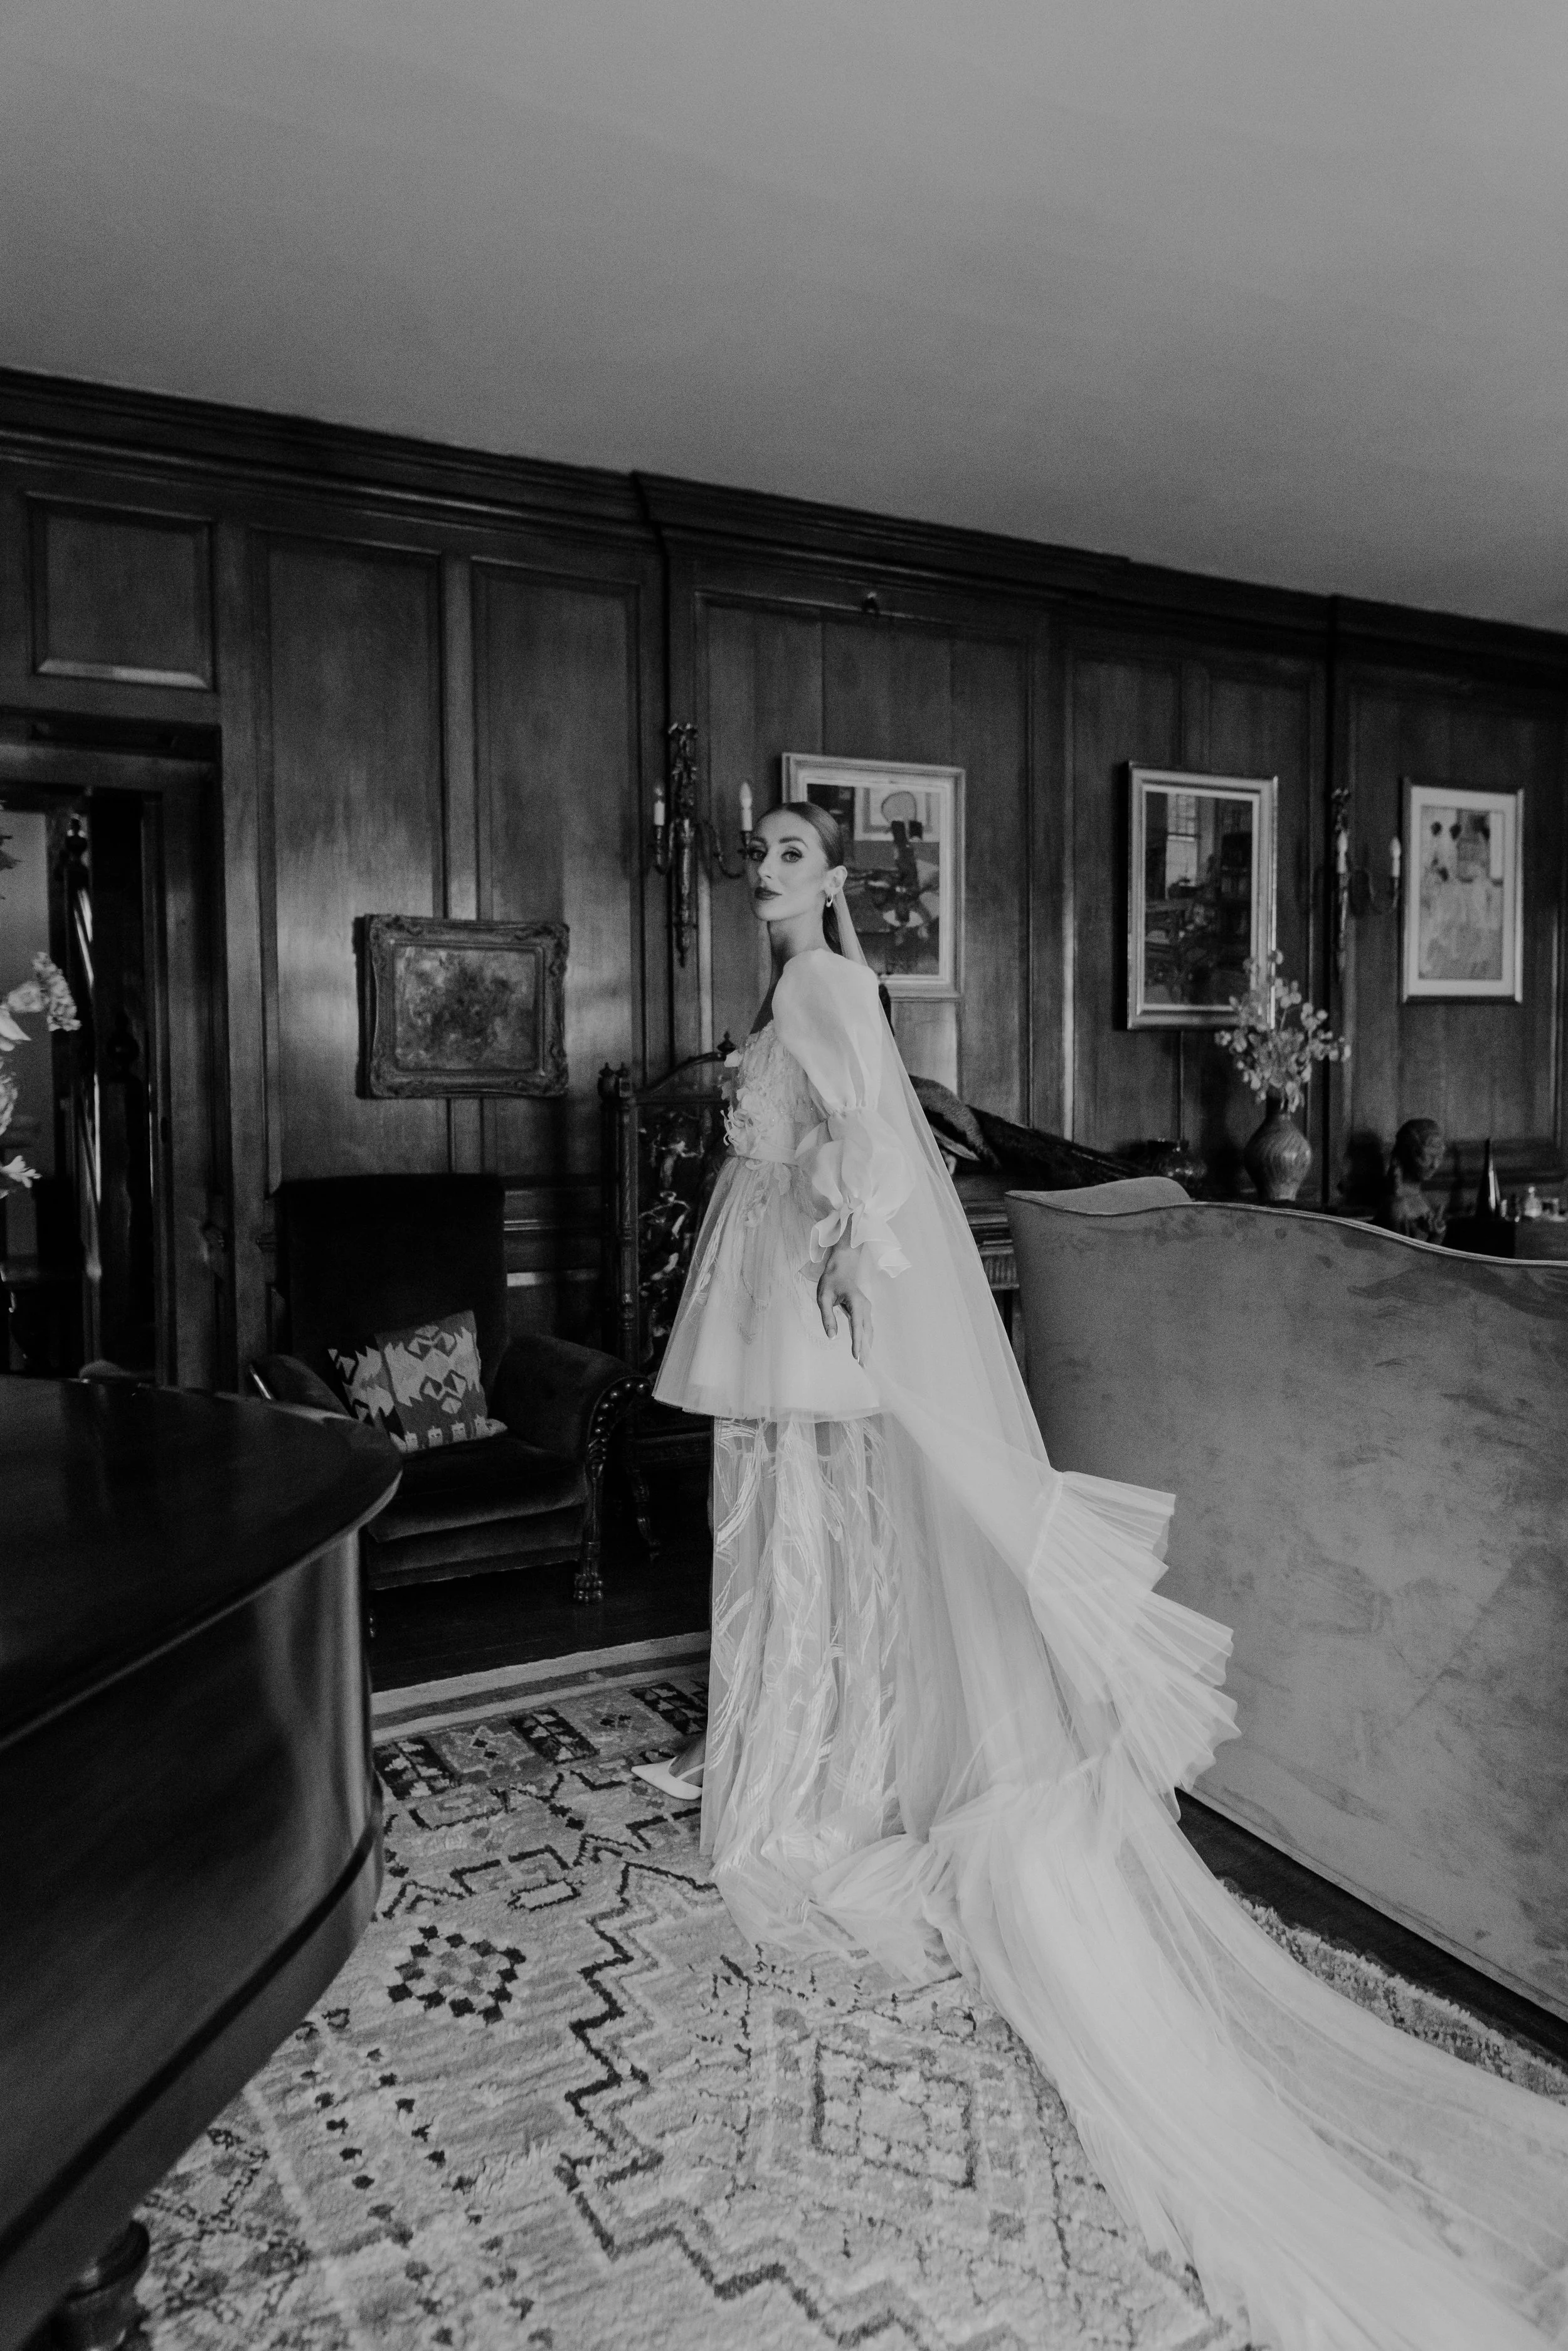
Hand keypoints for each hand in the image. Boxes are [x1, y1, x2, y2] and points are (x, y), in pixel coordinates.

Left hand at [816, 1242, 872, 1364]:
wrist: (841, 1267)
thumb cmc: (831, 1281)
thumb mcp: (823, 1298)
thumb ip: (827, 1317)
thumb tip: (832, 1337)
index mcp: (856, 1302)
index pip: (857, 1327)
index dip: (857, 1343)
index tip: (856, 1357)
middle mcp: (865, 1306)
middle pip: (867, 1331)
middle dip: (866, 1349)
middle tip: (863, 1367)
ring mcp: (867, 1308)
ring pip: (869, 1330)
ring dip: (867, 1346)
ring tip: (864, 1362)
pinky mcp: (865, 1310)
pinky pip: (867, 1327)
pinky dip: (866, 1338)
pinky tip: (863, 1348)